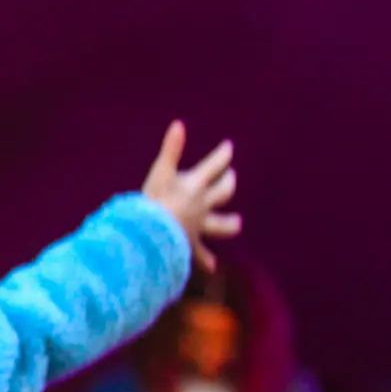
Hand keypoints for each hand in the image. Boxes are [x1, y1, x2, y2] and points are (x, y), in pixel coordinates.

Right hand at [143, 120, 238, 270]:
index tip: (229, 148)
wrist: (153, 236)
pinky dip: (206, 260)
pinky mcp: (190, 246)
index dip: (222, 155)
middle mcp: (202, 205)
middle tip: (231, 176)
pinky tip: (213, 267)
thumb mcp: (160, 173)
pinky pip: (200, 255)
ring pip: (220, 225)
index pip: (214, 166)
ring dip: (229, 224)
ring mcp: (198, 226)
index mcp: (195, 185)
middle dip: (228, 183)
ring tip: (237, 223)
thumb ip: (171, 149)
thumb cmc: (155, 202)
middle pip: (223, 192)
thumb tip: (179, 124)